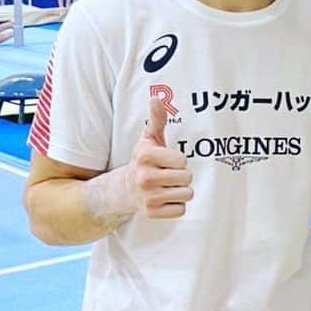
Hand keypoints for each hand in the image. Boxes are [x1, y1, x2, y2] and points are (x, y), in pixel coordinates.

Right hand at [126, 94, 192, 217]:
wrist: (123, 190)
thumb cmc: (143, 161)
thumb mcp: (148, 139)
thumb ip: (157, 119)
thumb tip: (156, 97)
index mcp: (146, 157)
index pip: (183, 160)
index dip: (179, 161)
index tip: (167, 162)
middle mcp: (145, 177)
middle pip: (187, 178)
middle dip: (182, 177)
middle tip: (168, 175)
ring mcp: (148, 197)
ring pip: (187, 195)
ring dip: (181, 191)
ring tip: (167, 187)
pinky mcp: (151, 213)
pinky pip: (180, 210)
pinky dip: (176, 206)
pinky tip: (164, 200)